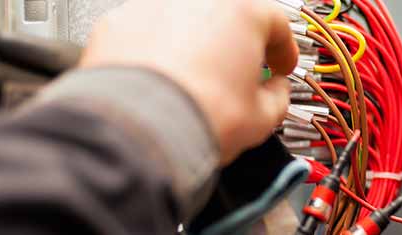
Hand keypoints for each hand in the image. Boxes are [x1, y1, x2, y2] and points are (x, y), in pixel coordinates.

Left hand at [79, 0, 298, 163]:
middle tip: (237, 76)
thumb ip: (277, 97)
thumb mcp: (261, 118)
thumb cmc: (198, 115)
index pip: (276, 24)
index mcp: (243, 9)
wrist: (138, 130)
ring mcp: (154, 6)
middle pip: (228, 19)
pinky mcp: (118, 23)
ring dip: (194, 47)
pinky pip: (147, 35)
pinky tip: (161, 83)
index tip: (280, 67)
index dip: (283, 50)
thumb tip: (274, 93)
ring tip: (194, 83)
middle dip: (235, 47)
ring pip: (185, 23)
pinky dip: (155, 54)